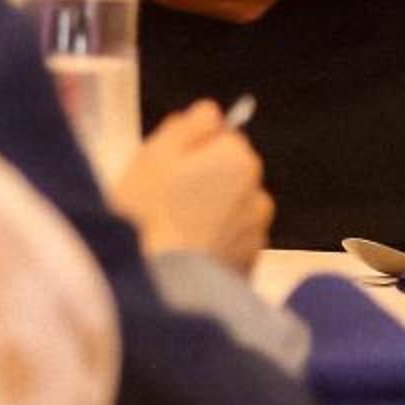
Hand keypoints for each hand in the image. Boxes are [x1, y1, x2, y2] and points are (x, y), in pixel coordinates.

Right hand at [108, 100, 272, 270]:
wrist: (159, 291)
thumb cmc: (147, 215)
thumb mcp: (155, 155)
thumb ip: (188, 125)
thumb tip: (212, 113)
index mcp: (238, 159)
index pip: (220, 138)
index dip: (189, 151)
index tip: (165, 172)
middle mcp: (257, 193)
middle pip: (228, 175)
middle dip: (203, 183)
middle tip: (163, 205)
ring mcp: (255, 235)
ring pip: (230, 211)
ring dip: (210, 216)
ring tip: (173, 236)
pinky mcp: (248, 269)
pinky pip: (229, 245)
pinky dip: (213, 247)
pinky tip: (185, 258)